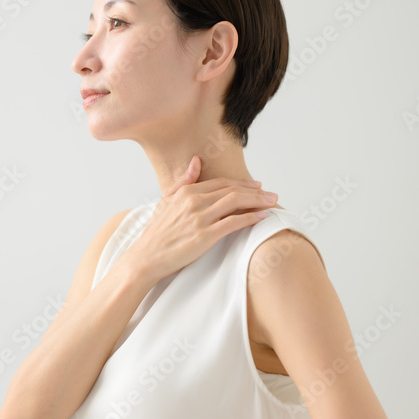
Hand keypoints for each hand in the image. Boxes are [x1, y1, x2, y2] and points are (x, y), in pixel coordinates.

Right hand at [127, 154, 276, 282]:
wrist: (146, 257)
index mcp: (186, 192)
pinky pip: (234, 223)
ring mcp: (200, 218)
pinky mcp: (205, 236)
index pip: (221, 183)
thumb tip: (196, 161)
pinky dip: (250, 218)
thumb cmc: (156, 232)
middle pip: (232, 191)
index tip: (257, 185)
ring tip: (272, 203)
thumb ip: (184, 181)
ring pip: (236, 203)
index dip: (242, 183)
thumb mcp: (166, 200)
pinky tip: (261, 217)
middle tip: (272, 194)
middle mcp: (194, 201)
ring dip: (258, 201)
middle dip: (255, 191)